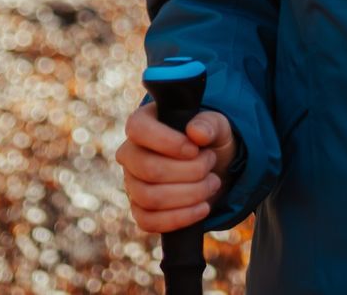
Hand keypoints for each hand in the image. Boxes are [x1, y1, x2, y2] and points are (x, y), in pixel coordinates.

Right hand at [113, 103, 239, 233]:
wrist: (213, 169)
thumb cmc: (208, 141)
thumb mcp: (216, 126)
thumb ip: (209, 124)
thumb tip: (197, 133)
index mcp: (142, 123)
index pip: (138, 129)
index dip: (168, 141)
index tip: (194, 149)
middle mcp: (130, 153)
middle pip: (148, 169)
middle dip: (189, 171)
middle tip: (211, 164)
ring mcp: (131, 184)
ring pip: (150, 197)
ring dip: (190, 194)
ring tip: (212, 183)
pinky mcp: (139, 210)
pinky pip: (148, 222)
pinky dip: (181, 218)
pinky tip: (203, 208)